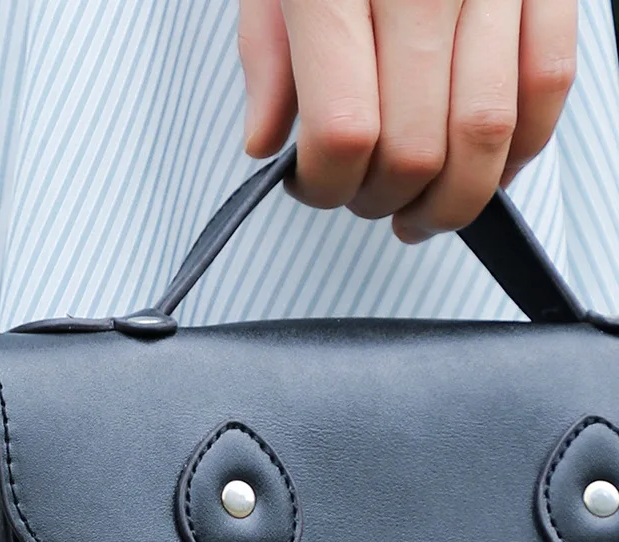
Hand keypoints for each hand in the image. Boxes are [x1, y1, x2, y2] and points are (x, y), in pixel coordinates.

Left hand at [238, 0, 577, 240]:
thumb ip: (267, 59)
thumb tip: (266, 145)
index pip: (343, 132)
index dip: (326, 187)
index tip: (313, 187)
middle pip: (415, 147)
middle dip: (382, 199)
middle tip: (363, 198)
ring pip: (488, 132)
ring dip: (451, 198)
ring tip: (418, 209)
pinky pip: (550, 82)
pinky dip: (521, 148)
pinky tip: (484, 167)